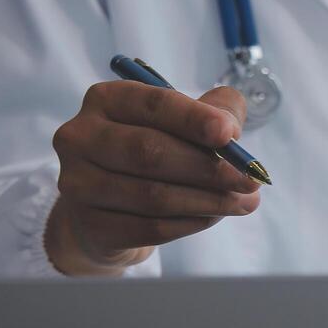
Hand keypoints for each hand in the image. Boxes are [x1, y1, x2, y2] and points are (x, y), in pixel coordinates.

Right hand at [45, 82, 260, 275]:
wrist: (108, 207)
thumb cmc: (153, 151)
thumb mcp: (183, 122)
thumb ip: (215, 113)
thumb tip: (231, 130)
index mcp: (106, 100)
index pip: (153, 104)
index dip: (193, 119)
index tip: (230, 134)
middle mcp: (81, 137)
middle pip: (149, 152)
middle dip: (208, 168)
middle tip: (249, 180)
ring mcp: (78, 183)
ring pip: (153, 195)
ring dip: (207, 201)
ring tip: (242, 203)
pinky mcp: (89, 225)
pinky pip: (149, 228)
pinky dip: (189, 223)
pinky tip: (211, 217)